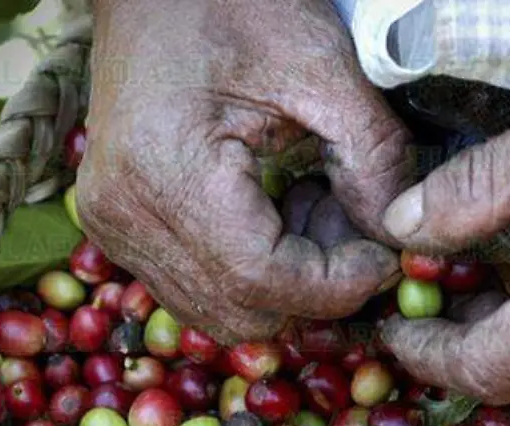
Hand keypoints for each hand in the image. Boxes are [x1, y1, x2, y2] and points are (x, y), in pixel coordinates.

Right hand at [76, 0, 409, 341]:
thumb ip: (371, 155)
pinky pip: (197, 285)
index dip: (336, 286)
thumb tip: (397, 236)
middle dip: (314, 287)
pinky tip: (278, 211)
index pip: (260, 280)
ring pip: (219, 310)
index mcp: (166, 171)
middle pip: (240, 310)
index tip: (386, 258)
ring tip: (316, 209)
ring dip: (285, 283)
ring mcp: (112, 227)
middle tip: (354, 226)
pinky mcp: (118, 227)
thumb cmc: (233, 4)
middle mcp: (124, 216)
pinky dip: (251, 270)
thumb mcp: (321, 66)